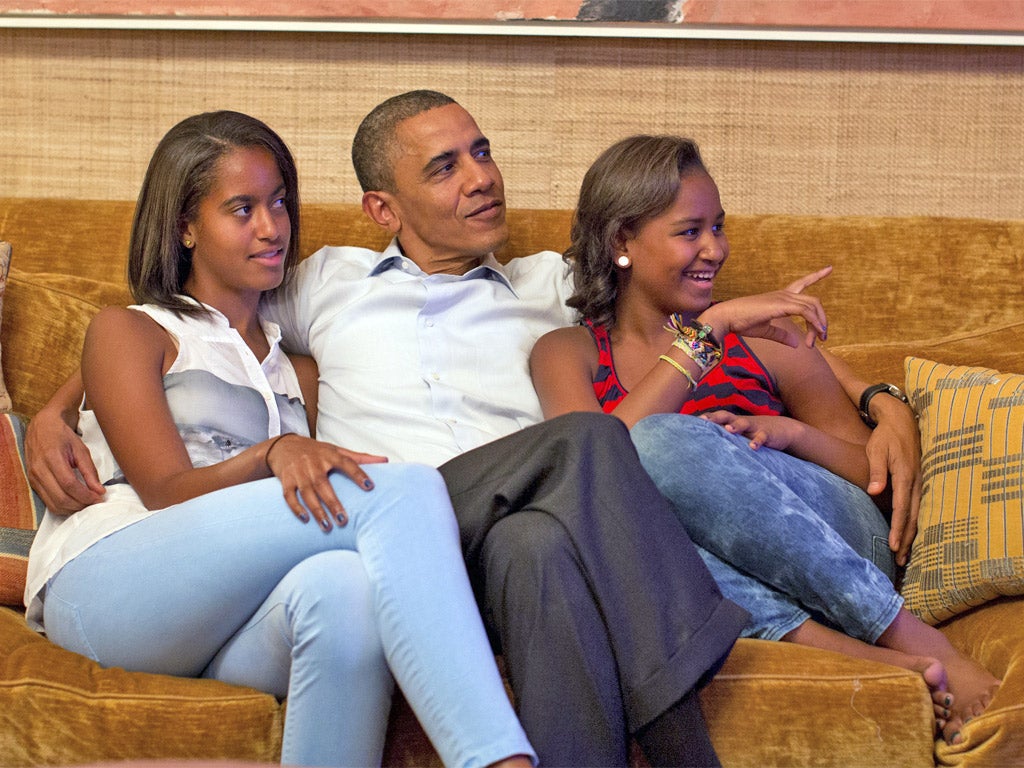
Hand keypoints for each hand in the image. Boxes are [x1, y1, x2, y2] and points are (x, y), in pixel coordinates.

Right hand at [26, 407, 103, 514]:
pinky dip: (63, 507)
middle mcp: (39, 470)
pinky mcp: (32, 483)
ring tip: (87, 503)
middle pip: (60, 498)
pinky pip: (48, 502)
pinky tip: (75, 502)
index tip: (100, 498)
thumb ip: (90, 470)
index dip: (86, 495)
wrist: (42, 427)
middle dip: (81, 505)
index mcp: (51, 458)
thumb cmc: (63, 436)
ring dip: (72, 509)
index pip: (69, 484)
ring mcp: (33, 478)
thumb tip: (100, 491)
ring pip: (53, 504)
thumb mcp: (81, 449)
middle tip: (96, 502)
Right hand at [264, 434, 387, 530]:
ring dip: (317, 511)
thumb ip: (360, 457)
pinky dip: (296, 508)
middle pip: (323, 484)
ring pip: (307, 493)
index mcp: (329, 455)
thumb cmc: (316, 451)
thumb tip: (385, 460)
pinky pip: (289, 496)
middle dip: (333, 503)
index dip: (359, 474)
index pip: (347, 463)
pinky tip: (306, 519)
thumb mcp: (337, 450)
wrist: (284, 446)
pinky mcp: (286, 480)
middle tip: (344, 520)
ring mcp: (298, 472)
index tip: (370, 487)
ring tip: (328, 527)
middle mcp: (313, 463)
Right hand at [700, 266, 831, 347]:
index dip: (816, 276)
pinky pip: (806, 311)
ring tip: (820, 339)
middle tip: (824, 337)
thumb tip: (796, 344)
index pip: (802, 283)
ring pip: (812, 306)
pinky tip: (817, 333)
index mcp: (779, 297)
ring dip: (820, 324)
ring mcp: (783, 298)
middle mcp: (783, 294)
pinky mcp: (781, 305)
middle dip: (822, 318)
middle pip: (813, 301)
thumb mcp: (765, 330)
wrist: (727, 318)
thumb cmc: (740, 323)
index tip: (829, 268)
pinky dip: (814, 322)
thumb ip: (781, 335)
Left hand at [701, 411, 802, 451]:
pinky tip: (753, 447)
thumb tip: (706, 443)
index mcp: (734, 422)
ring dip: (736, 426)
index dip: (705, 418)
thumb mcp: (741, 433)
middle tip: (703, 421)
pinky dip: (757, 441)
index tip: (691, 421)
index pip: (717, 417)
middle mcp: (742, 422)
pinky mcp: (768, 434)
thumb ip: (726, 436)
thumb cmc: (755, 432)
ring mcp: (755, 427)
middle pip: (726, 416)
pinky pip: (762, 437)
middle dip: (715, 418)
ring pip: (743, 424)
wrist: (784, 429)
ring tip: (728, 430)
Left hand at [865, 395, 922, 564]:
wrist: (901, 421)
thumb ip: (876, 471)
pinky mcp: (918, 482)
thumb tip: (875, 492)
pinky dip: (915, 523)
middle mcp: (915, 482)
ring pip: (918, 514)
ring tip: (905, 554)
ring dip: (912, 534)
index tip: (893, 546)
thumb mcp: (876, 450)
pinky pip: (918, 506)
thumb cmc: (885, 437)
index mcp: (904, 476)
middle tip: (900, 560)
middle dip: (907, 539)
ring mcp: (919, 482)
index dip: (898, 529)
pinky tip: (910, 534)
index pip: (901, 509)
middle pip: (913, 517)